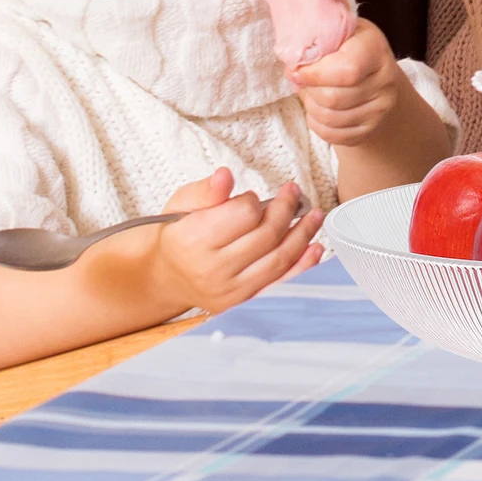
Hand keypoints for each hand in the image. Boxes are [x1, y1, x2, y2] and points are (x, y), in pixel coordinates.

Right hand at [153, 169, 323, 314]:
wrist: (167, 275)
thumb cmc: (179, 234)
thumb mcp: (183, 203)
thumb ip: (207, 190)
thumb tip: (225, 176)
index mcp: (194, 241)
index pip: (245, 214)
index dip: (254, 200)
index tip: (253, 197)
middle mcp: (211, 270)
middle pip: (267, 235)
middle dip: (287, 209)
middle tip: (294, 194)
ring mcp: (228, 292)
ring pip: (278, 260)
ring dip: (303, 234)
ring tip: (313, 215)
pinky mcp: (242, 304)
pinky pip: (279, 286)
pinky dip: (302, 267)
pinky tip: (314, 248)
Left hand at [293, 19, 403, 146]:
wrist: (376, 76)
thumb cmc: (350, 50)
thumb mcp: (339, 33)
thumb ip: (317, 36)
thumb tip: (290, 54)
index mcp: (375, 48)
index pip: (347, 69)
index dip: (314, 74)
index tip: (295, 70)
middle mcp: (385, 79)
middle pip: (333, 98)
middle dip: (308, 91)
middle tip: (301, 81)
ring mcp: (381, 107)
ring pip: (331, 118)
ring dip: (310, 107)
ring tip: (309, 93)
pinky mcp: (371, 128)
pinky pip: (333, 135)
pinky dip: (317, 123)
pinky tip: (317, 109)